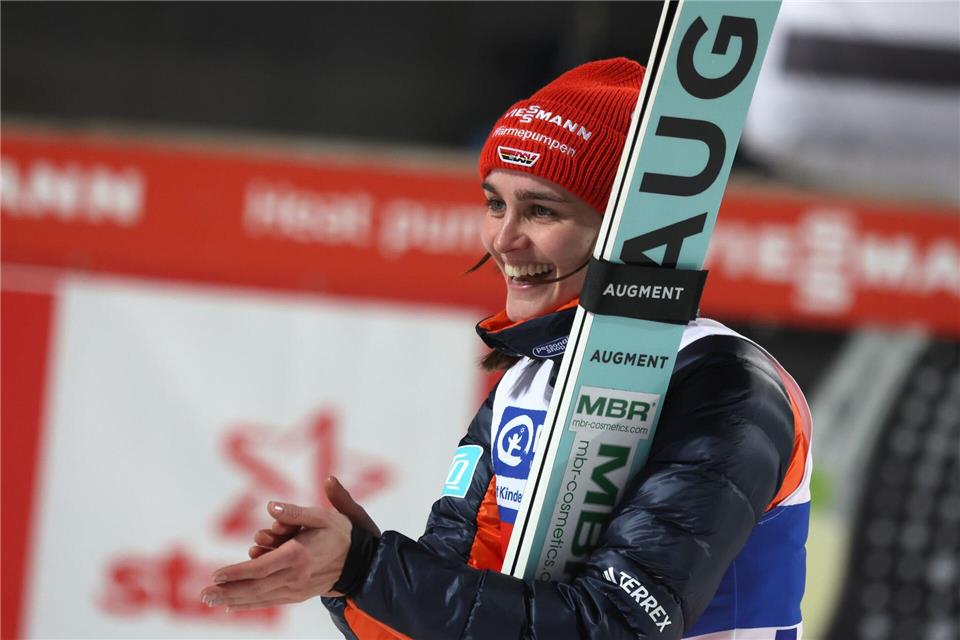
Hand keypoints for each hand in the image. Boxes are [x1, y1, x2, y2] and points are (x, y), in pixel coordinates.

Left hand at [200, 476, 378, 610]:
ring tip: (210, 600)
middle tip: (203, 595)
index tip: (215, 575)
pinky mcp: (297, 594)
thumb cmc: (340, 533)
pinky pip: (268, 601)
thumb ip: (294, 512)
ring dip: (233, 600)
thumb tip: (270, 505)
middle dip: (227, 592)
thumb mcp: (322, 516)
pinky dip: (249, 604)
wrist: (361, 561)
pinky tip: (232, 605)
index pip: (260, 568)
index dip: (237, 572)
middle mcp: (294, 577)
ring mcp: (295, 589)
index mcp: (298, 556)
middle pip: (255, 588)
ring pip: (259, 597)